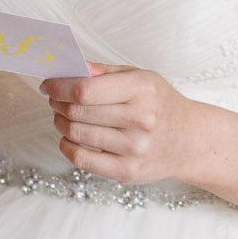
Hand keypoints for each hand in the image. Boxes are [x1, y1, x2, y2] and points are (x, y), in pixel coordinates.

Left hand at [40, 60, 199, 184]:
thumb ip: (104, 72)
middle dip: (57, 103)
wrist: (188, 140)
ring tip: (64, 117)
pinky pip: (82, 159)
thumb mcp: (140, 78)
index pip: (86, 90)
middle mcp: (141, 119)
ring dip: (61, 123)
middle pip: (78, 112)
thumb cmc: (159, 104)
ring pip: (76, 134)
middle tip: (55, 99)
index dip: (59, 87)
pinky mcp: (127, 171)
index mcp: (143, 90)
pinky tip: (70, 138)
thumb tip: (70, 67)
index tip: (49, 84)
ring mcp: (135, 148)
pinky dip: (67, 146)